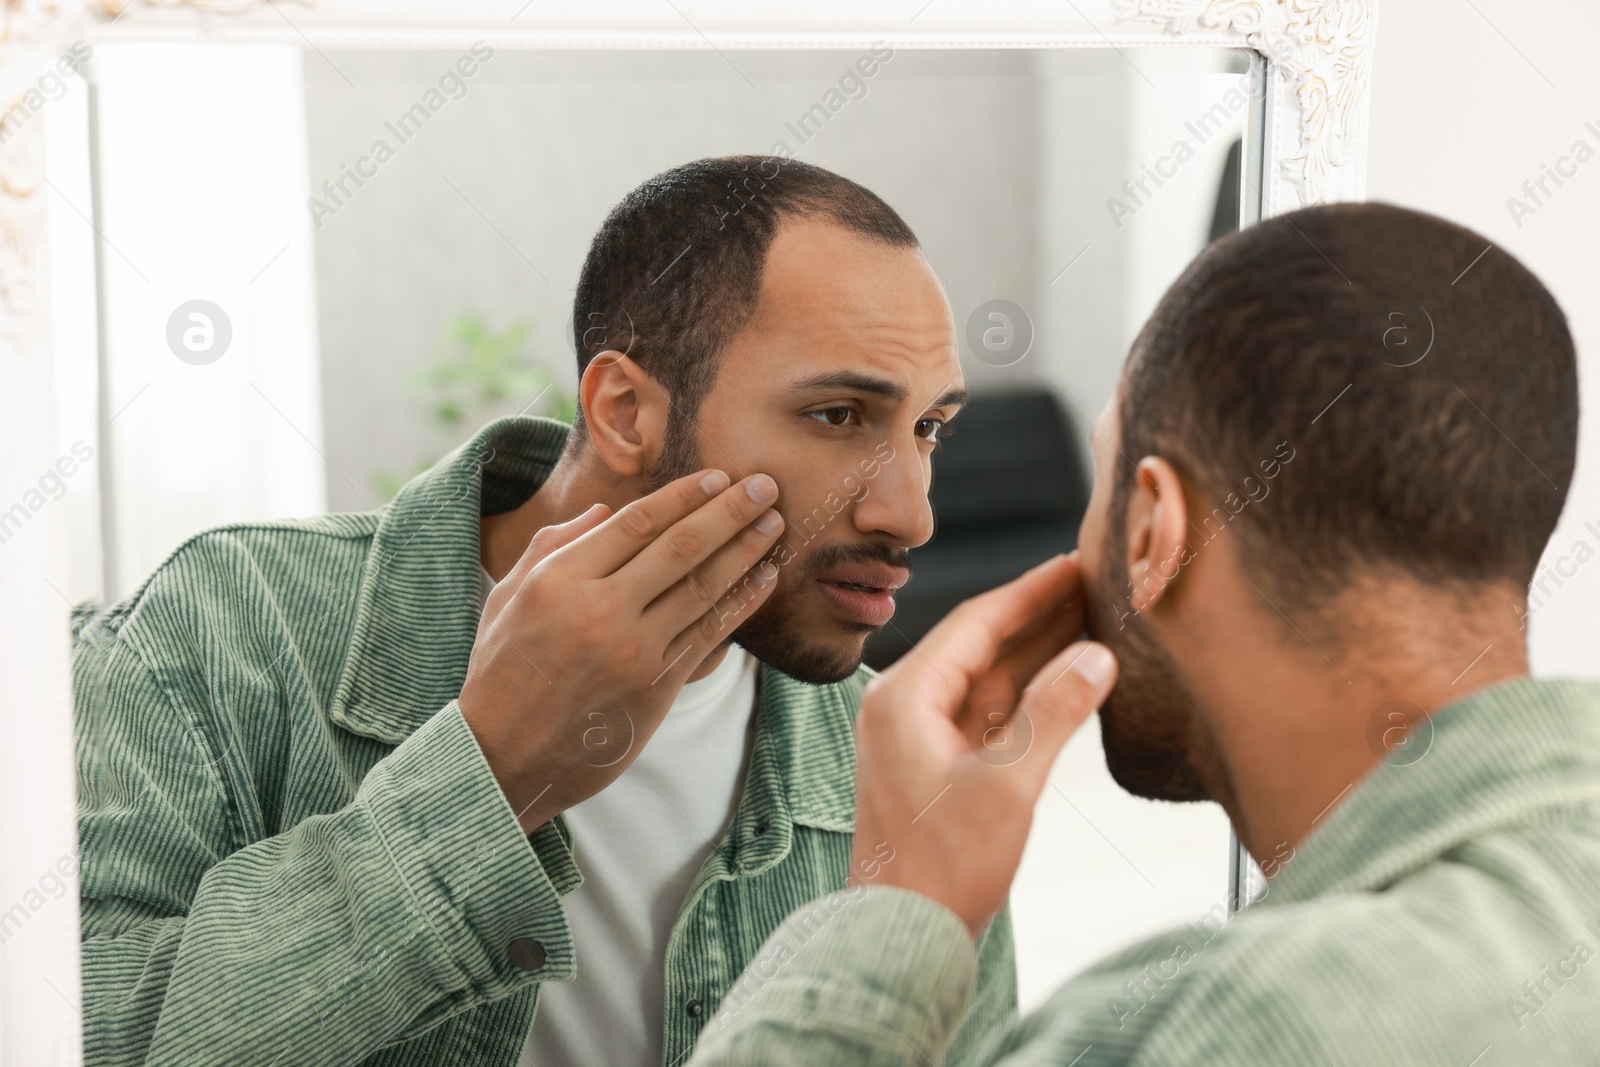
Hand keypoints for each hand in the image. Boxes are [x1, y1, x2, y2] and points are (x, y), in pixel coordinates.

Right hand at [460, 468, 784, 831]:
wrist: (503, 759)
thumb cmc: (502, 672)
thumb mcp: (507, 598)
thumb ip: (552, 546)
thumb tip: (606, 511)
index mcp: (559, 580)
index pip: (636, 522)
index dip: (683, 496)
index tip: (716, 476)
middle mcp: (599, 610)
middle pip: (681, 547)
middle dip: (730, 512)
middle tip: (765, 486)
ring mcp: (632, 651)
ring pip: (703, 588)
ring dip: (746, 551)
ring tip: (774, 524)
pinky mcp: (656, 687)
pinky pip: (708, 634)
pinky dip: (741, 603)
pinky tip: (764, 579)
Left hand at [847, 552, 1116, 936]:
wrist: (901, 938)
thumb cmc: (941, 868)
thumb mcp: (1006, 786)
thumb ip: (1054, 715)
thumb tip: (1098, 656)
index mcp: (904, 698)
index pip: (975, 623)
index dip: (1031, 590)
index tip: (1077, 562)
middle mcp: (904, 707)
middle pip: (982, 643)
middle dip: (1039, 614)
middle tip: (1096, 583)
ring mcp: (919, 736)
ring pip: (988, 678)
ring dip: (1037, 652)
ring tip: (1093, 619)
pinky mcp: (938, 766)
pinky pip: (988, 713)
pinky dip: (1028, 694)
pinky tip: (1068, 679)